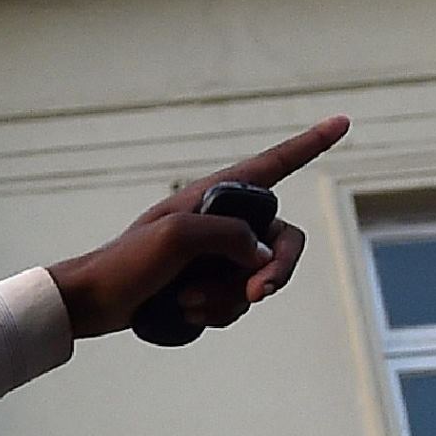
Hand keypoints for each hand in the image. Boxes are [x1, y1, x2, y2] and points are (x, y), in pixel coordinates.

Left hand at [45, 119, 347, 339]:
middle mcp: (223, 222)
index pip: (275, 164)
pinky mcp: (207, 287)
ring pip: (257, 281)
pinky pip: (236, 303)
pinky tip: (183, 312)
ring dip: (226, 298)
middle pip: (283, 243)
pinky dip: (215, 313)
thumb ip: (231, 239)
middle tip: (259, 292)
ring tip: (185, 300)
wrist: (92, 304)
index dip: (310, 144)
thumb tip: (262, 260)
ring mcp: (217, 257)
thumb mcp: (179, 238)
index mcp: (216, 195)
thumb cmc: (126, 262)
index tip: (343, 122)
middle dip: (276, 271)